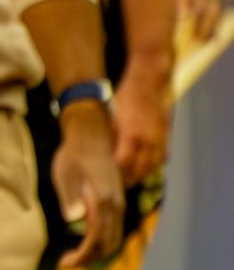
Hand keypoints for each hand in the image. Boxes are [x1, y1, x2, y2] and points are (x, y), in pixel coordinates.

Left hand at [52, 103, 125, 267]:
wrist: (91, 136)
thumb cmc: (73, 154)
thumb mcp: (65, 174)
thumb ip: (70, 197)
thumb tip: (74, 220)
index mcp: (103, 201)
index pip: (96, 239)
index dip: (82, 256)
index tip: (64, 263)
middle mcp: (116, 205)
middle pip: (108, 244)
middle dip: (89, 259)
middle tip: (66, 263)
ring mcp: (119, 203)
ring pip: (114, 238)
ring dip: (96, 251)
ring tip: (74, 256)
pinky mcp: (117, 201)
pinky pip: (114, 229)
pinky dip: (102, 241)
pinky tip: (85, 241)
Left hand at [112, 63, 171, 184]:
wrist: (150, 82)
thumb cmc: (126, 97)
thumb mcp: (112, 116)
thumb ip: (110, 137)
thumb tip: (102, 156)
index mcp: (132, 134)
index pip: (123, 163)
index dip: (115, 175)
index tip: (106, 181)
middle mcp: (149, 139)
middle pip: (139, 169)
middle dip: (128, 179)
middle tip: (116, 186)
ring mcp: (161, 138)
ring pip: (152, 167)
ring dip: (141, 175)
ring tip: (128, 180)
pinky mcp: (167, 136)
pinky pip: (162, 158)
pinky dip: (152, 166)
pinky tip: (143, 168)